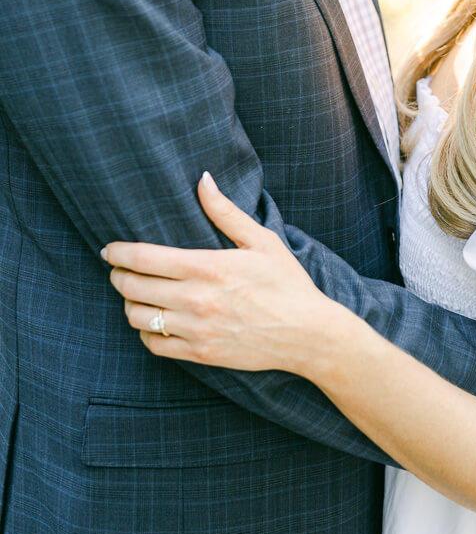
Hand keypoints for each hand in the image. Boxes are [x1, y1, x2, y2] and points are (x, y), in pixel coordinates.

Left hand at [103, 173, 342, 374]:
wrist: (307, 334)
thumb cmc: (287, 282)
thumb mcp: (261, 240)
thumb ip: (225, 211)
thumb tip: (203, 179)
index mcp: (208, 267)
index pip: (145, 258)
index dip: (118, 253)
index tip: (109, 250)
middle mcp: (196, 300)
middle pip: (133, 288)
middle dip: (119, 276)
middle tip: (119, 269)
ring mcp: (196, 330)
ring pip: (138, 318)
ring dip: (130, 304)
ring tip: (136, 294)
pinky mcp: (200, 353)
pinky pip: (155, 345)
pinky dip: (146, 332)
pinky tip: (155, 320)